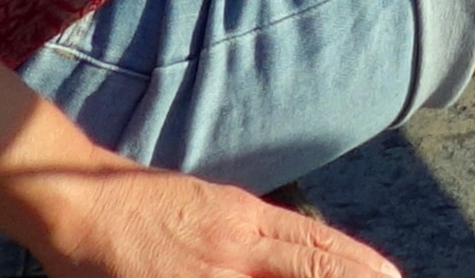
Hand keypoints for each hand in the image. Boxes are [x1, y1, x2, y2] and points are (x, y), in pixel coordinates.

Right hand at [12, 164, 400, 277]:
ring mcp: (209, 272)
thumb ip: (250, 236)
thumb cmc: (143, 204)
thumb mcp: (210, 209)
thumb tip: (288, 257)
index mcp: (245, 218)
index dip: (356, 264)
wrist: (84, 204)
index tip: (391, 276)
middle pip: (309, 270)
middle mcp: (236, 246)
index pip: (314, 246)